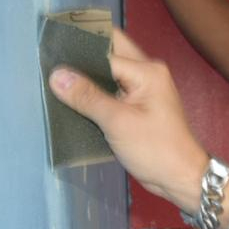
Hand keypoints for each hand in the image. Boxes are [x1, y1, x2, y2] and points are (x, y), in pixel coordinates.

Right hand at [50, 28, 207, 212]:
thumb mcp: (117, 122)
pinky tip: (71, 94)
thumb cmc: (156, 150)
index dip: (78, 52)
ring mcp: (143, 89)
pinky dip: (95, 90)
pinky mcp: (137, 105)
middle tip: (51, 56)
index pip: (105, 51)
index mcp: (147, 71)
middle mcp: (147, 73)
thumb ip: (87, 97)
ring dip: (87, 74)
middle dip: (83, 54)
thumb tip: (57, 75)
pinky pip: (112, 89)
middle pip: (110, 53)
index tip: (49, 50)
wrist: (180, 177)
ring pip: (109, 72)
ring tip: (54, 73)